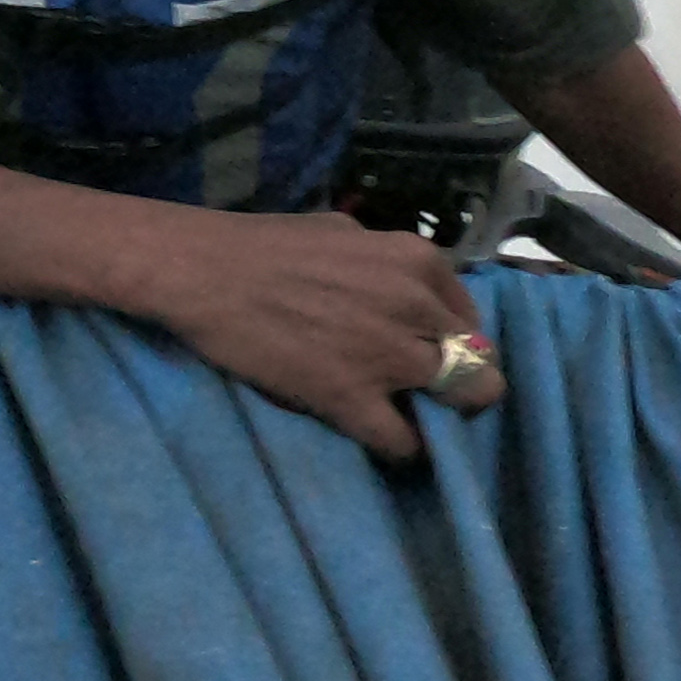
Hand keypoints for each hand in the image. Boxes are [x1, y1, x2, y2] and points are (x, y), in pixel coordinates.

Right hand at [131, 211, 488, 459]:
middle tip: (431, 395)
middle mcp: (416, 306)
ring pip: (454, 404)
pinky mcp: (351, 398)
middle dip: (458, 383)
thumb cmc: (263, 244)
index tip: (432, 355)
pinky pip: (402, 441)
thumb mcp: (343, 232)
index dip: (453, 342)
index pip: (470, 319)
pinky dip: (401, 448)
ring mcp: (387, 355)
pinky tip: (383, 439)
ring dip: (435, 417)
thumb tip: (401, 289)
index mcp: (417, 261)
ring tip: (409, 419)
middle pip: (476, 365)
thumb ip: (385, 263)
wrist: (204, 272)